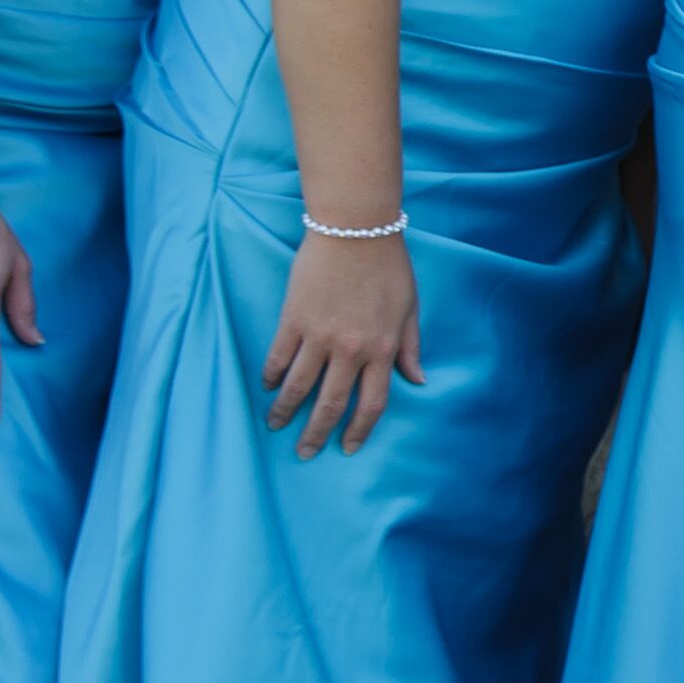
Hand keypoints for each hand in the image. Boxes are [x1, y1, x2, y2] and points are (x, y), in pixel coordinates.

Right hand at [262, 228, 425, 456]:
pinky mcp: (293, 320)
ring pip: (297, 386)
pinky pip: (277, 357)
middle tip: (304, 453)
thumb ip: (410, 348)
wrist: (355, 229)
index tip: (346, 448)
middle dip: (316, 433)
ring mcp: (318, 336)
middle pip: (331, 404)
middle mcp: (350, 349)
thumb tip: (416, 381)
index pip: (371, 404)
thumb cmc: (388, 266)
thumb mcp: (409, 309)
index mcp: (381, 349)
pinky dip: (270, 376)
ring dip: (284, 411)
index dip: (358, 431)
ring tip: (275, 426)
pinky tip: (266, 387)